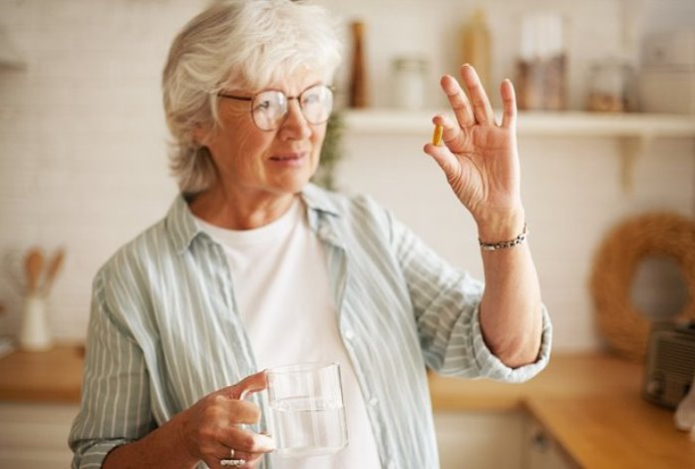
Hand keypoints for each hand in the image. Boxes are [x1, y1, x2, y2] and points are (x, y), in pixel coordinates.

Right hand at [175, 370, 273, 468]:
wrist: (185, 432)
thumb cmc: (209, 409)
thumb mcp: (227, 393)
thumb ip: (251, 383)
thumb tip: (272, 375)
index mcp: (219, 408)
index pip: (251, 414)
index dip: (257, 415)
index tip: (255, 415)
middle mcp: (214, 429)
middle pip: (249, 442)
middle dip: (266, 443)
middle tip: (270, 440)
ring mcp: (212, 448)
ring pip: (244, 458)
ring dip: (258, 454)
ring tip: (261, 446)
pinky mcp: (212, 463)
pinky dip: (247, 464)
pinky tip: (250, 456)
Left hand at [423, 64, 523, 238]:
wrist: (494, 205)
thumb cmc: (471, 191)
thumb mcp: (454, 175)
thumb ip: (443, 159)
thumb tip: (427, 145)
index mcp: (456, 143)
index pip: (448, 127)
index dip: (443, 122)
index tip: (437, 119)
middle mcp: (471, 134)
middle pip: (463, 109)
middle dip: (455, 94)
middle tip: (445, 78)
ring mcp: (489, 133)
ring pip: (482, 105)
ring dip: (475, 88)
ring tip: (466, 69)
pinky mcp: (506, 137)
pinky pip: (508, 115)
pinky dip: (508, 100)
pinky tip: (504, 84)